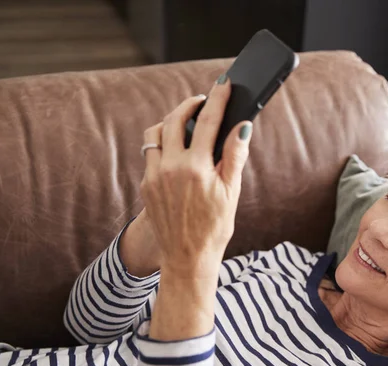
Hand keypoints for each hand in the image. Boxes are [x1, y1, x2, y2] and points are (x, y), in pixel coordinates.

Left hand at [140, 75, 252, 280]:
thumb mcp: (231, 193)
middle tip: (202, 100)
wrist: (187, 258)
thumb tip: (242, 126)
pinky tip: (177, 149)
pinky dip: (162, 143)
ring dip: (170, 121)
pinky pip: (151, 153)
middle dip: (190, 104)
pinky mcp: (145, 184)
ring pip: (156, 133)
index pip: (208, 122)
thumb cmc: (215, 227)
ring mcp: (154, 176)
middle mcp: (172, 168)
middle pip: (175, 119)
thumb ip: (234, 156)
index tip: (224, 84)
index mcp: (197, 169)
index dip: (217, 99)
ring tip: (186, 121)